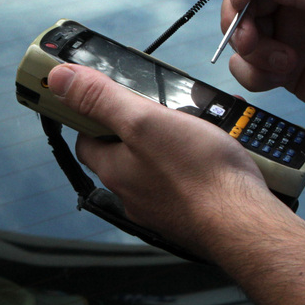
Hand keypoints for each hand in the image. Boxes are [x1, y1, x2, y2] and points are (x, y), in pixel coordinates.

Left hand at [47, 63, 286, 259]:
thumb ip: (101, 100)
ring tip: (202, 119)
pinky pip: (191, 176)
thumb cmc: (197, 174)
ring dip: (179, 136)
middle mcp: (135, 193)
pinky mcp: (196, 209)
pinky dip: (203, 157)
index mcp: (115, 171)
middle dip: (146, 122)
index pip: (87, 137)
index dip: (93, 112)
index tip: (108, 93)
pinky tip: (222, 145)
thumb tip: (57, 79)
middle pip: (128, 149)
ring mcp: (166, 205)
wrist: (247, 224)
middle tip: (168, 103)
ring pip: (163, 162)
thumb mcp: (143, 121)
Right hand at [223, 0, 304, 139]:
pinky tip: (283, 77)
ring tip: (283, 64)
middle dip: (240, 19)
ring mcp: (291, 36)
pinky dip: (255, 73)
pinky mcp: (287, 69)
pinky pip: (250, 67)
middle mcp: (299, 0)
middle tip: (251, 40)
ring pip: (242, 34)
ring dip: (250, 50)